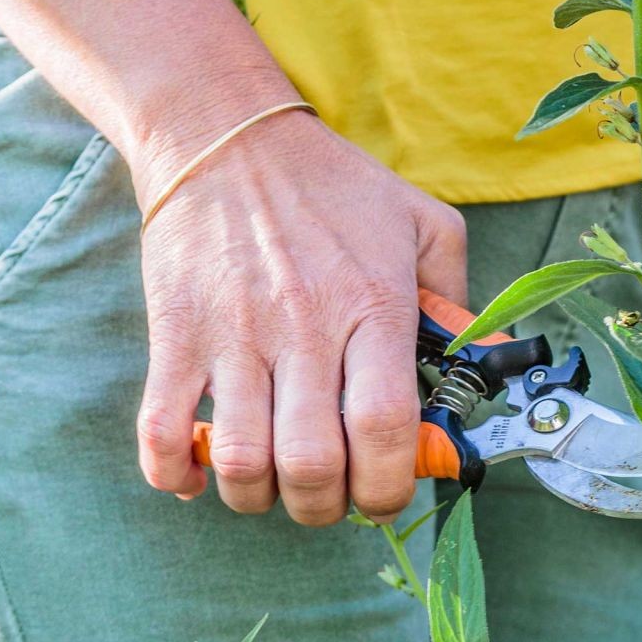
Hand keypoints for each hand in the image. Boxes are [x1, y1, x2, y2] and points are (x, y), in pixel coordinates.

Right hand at [133, 105, 467, 524]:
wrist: (228, 137)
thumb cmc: (333, 184)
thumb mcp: (421, 219)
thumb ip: (457, 293)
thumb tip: (480, 362)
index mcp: (372, 301)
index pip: (385, 424)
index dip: (389, 483)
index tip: (385, 491)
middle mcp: (304, 324)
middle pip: (313, 463)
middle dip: (325, 504)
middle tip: (329, 490)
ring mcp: (234, 332)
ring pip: (241, 462)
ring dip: (258, 495)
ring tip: (272, 477)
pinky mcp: (175, 333)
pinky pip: (161, 432)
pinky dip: (174, 473)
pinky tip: (198, 470)